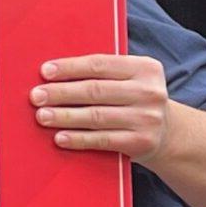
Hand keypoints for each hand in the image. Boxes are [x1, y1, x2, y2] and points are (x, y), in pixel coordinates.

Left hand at [30, 53, 174, 163]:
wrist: (169, 134)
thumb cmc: (135, 101)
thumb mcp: (131, 80)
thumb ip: (103, 74)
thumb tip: (54, 74)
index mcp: (145, 68)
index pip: (100, 64)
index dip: (70, 67)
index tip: (45, 71)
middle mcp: (149, 92)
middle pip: (95, 90)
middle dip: (61, 93)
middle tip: (36, 96)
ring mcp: (147, 118)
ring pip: (96, 116)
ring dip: (64, 116)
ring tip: (42, 116)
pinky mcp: (141, 142)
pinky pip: (102, 140)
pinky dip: (78, 139)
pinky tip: (60, 137)